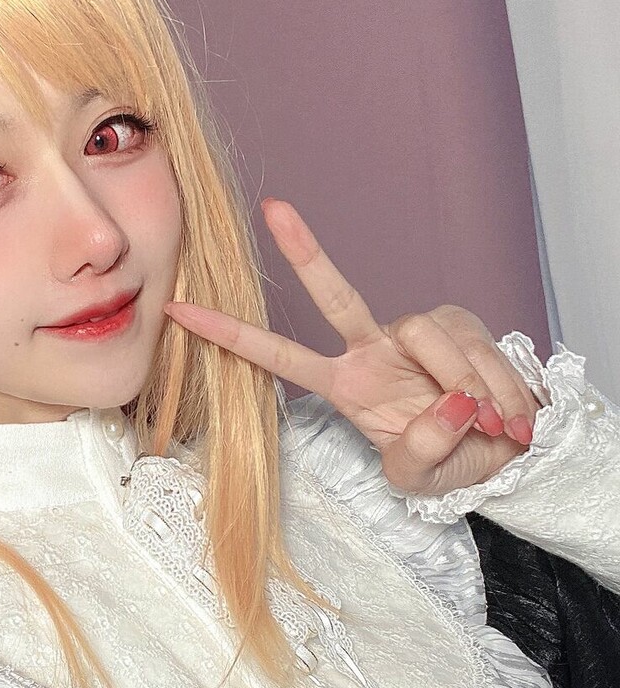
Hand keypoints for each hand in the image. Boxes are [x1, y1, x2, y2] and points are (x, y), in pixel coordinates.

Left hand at [163, 198, 548, 498]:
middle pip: (336, 296)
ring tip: (497, 425)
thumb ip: (424, 448)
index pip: (280, 357)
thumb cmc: (452, 462)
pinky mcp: (457, 324)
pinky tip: (510, 413)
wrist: (507, 451)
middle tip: (274, 210)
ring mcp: (414, 333)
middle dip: (306, 253)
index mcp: (346, 386)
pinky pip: (471, 346)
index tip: (177, 307)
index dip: (230, 335)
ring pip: (427, 337)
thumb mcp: (423, 477)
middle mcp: (373, 349)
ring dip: (466, 386)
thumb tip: (450, 402)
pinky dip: (498, 386)